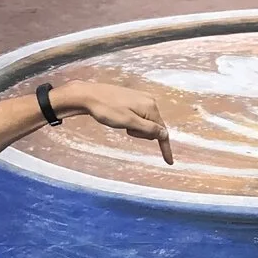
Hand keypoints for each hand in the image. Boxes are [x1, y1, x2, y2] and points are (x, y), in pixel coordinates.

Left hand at [53, 80, 172, 163]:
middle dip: (142, 133)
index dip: (165, 148)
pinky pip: (139, 115)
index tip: (169, 162)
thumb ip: (149, 130)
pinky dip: (132, 121)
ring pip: (145, 122)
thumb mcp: (129, 122)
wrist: (88, 95)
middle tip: (126, 130)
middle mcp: (149, 100)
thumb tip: (165, 135)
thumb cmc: (107, 110)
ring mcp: (141, 98)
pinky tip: (120, 117)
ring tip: (120, 122)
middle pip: (154, 127)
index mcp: (150, 106)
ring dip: (136, 127)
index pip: (162, 132)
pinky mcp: (133, 98)